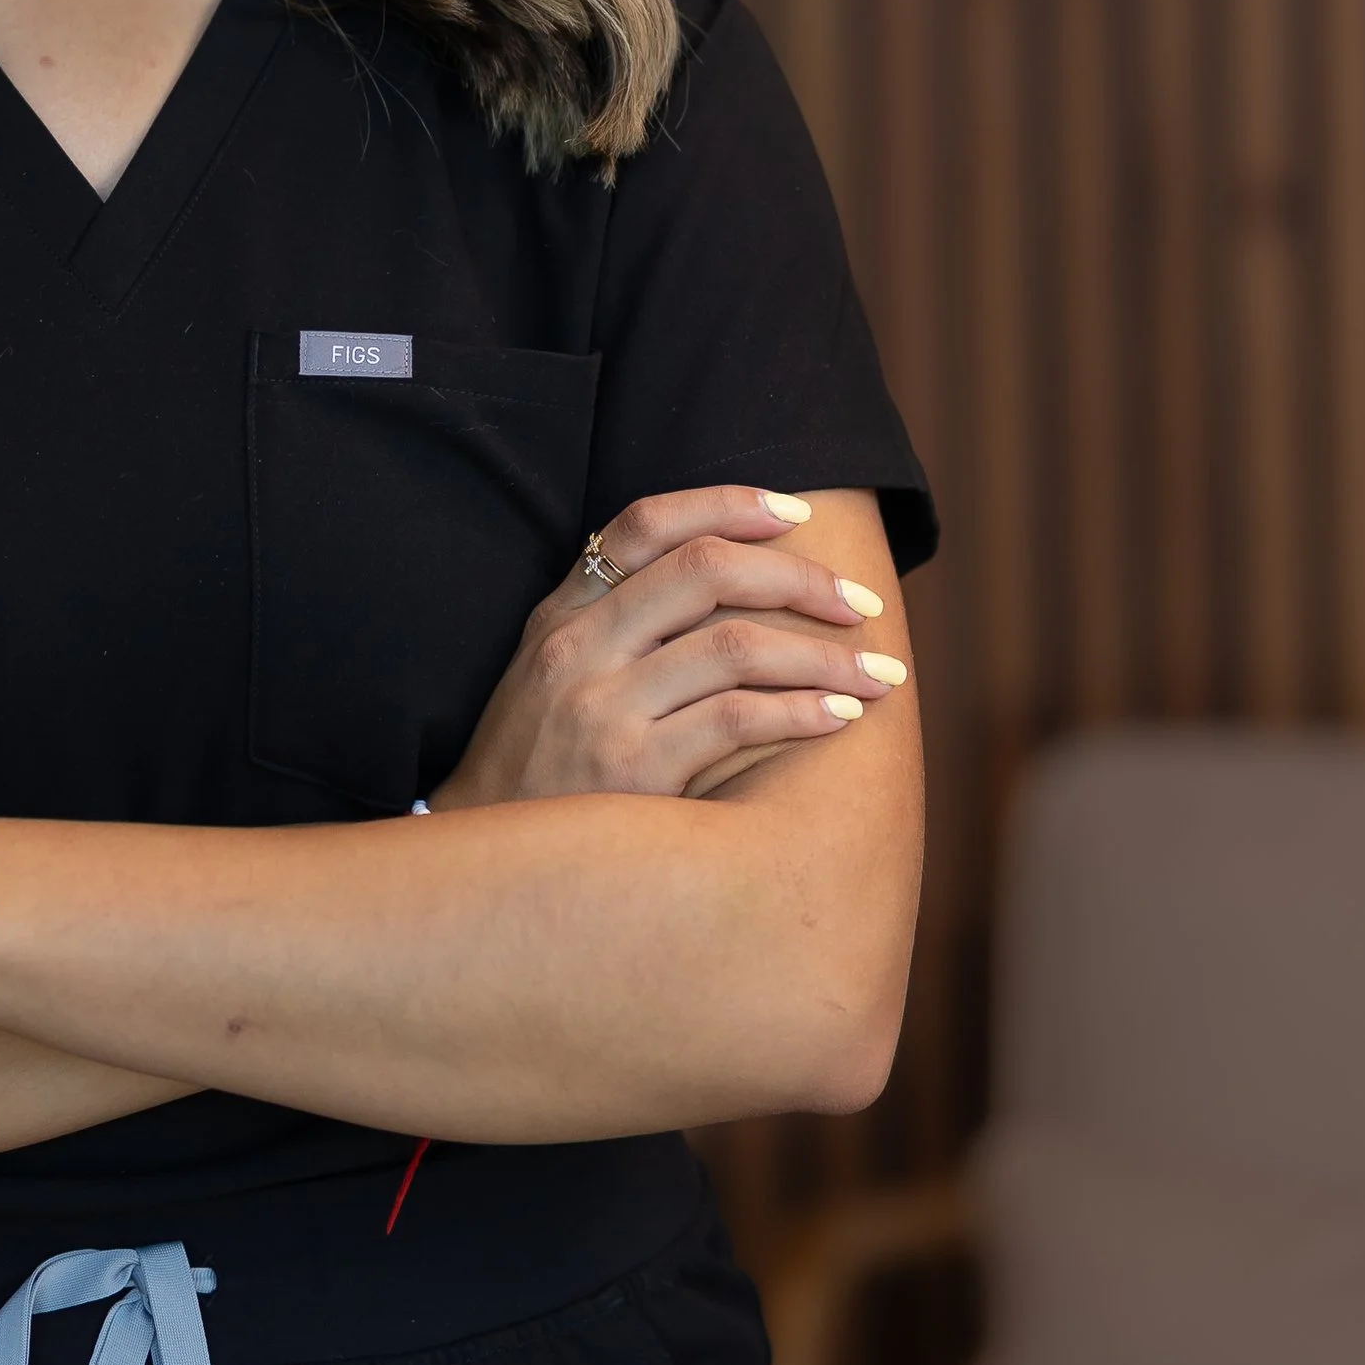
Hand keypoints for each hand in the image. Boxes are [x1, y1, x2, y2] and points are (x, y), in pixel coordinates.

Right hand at [434, 487, 904, 807]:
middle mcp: (578, 648)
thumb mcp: (550, 675)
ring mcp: (601, 707)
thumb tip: (724, 578)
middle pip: (706, 572)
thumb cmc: (537, 766)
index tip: (797, 513)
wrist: (484, 861)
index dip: (728, 503)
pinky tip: (841, 718)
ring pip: (734, 646)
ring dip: (824, 656)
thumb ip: (614, 623)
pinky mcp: (631, 772)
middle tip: (861, 603)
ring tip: (879, 673)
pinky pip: (735, 720)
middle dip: (800, 579)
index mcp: (562, 614)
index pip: (646, 523)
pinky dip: (802, 712)